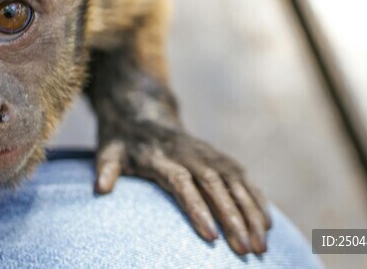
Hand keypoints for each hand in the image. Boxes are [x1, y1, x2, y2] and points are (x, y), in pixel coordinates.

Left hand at [95, 124, 270, 254]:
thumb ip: (105, 168)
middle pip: (215, 186)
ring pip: (235, 183)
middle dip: (233, 219)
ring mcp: (208, 153)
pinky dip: (257, 200)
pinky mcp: (219, 157)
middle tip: (245, 251)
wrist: (140, 114)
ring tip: (260, 246)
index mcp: (160, 155)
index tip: (211, 238)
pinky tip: (266, 225)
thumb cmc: (122, 143)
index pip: (182, 183)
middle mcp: (189, 153)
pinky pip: (243, 179)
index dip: (197, 209)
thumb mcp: (107, 152)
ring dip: (251, 214)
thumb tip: (100, 186)